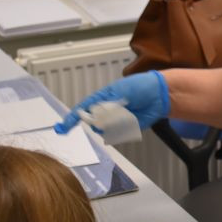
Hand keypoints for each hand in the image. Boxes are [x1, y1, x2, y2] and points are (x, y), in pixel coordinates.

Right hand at [55, 70, 169, 133]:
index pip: (82, 110)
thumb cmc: (138, 87)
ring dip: (115, 123)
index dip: (72, 119)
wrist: (159, 95)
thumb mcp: (119, 91)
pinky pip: (118, 134)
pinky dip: (124, 127)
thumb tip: (94, 117)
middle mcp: (105, 111)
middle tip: (118, 109)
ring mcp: (115, 121)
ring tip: (129, 111)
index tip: (62, 128)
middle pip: (94, 123)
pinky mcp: (125, 129)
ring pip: (106, 130)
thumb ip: (105, 105)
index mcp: (101, 99)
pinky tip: (133, 118)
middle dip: (102, 120)